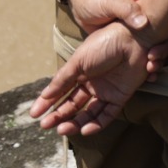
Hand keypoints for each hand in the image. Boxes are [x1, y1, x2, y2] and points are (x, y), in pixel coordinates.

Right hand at [30, 19, 153, 136]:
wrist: (134, 38)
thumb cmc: (105, 43)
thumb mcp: (78, 60)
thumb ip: (63, 79)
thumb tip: (45, 95)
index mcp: (80, 72)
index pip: (61, 91)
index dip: (47, 103)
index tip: (34, 115)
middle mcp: (92, 83)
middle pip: (73, 105)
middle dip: (59, 116)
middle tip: (46, 126)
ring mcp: (106, 90)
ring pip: (88, 113)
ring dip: (75, 123)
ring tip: (62, 130)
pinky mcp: (120, 96)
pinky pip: (107, 114)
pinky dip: (96, 124)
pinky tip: (84, 130)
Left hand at [65, 0, 167, 73]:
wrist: (80, 4)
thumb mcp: (109, 2)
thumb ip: (126, 10)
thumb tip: (144, 22)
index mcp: (145, 4)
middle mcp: (145, 19)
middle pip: (165, 34)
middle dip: (165, 49)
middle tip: (155, 59)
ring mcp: (137, 33)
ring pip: (154, 47)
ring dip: (157, 59)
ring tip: (151, 69)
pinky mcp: (127, 44)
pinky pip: (141, 56)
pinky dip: (144, 65)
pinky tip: (145, 76)